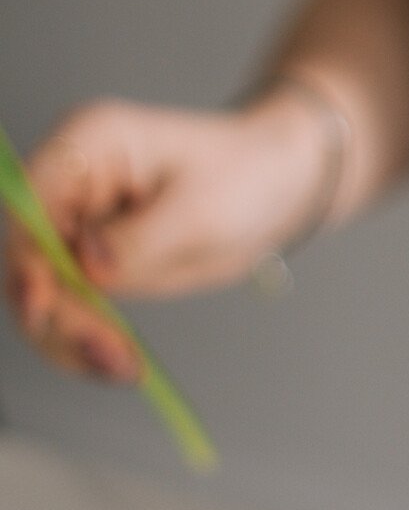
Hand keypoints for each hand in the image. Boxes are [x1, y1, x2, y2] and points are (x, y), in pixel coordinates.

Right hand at [3, 90, 336, 382]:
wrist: (280, 184)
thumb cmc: (248, 173)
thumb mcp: (201, 209)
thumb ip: (138, 240)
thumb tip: (87, 268)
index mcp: (88, 142)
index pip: (29, 205)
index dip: (28, 260)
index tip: (44, 307)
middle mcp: (70, 181)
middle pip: (28, 258)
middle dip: (59, 314)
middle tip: (112, 355)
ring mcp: (77, 223)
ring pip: (41, 293)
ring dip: (71, 337)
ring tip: (124, 367)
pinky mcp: (90, 259)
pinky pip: (70, 307)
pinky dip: (88, 337)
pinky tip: (121, 362)